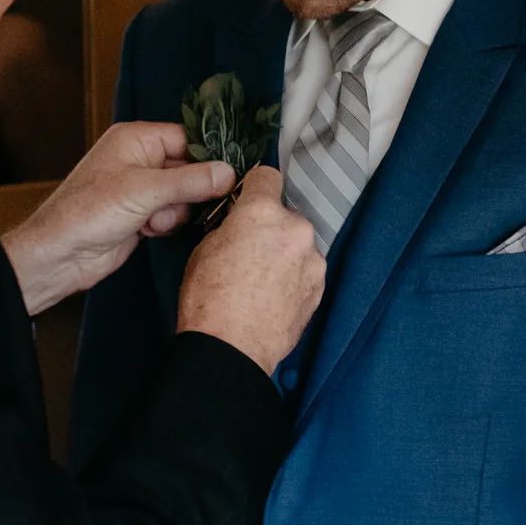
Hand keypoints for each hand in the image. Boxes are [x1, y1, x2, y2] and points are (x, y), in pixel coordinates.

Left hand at [4, 122, 234, 315]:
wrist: (60, 255)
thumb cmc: (89, 212)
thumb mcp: (144, 191)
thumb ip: (190, 181)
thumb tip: (230, 173)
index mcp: (136, 139)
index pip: (188, 138)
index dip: (208, 158)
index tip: (229, 176)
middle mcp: (139, 159)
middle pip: (189, 168)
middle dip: (189, 191)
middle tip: (178, 205)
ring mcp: (140, 188)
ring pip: (183, 195)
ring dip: (175, 212)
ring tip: (153, 221)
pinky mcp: (141, 214)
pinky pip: (171, 214)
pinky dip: (166, 224)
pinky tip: (147, 231)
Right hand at [177, 166, 324, 373]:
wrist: (231, 348)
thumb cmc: (209, 299)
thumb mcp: (205, 248)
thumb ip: (231, 227)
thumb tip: (241, 227)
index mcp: (262, 212)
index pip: (267, 176)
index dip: (255, 188)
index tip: (249, 200)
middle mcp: (295, 229)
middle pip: (284, 216)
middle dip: (270, 229)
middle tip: (250, 253)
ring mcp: (312, 259)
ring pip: (298, 245)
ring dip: (285, 254)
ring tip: (262, 282)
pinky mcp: (320, 286)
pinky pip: (306, 270)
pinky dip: (294, 277)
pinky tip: (274, 297)